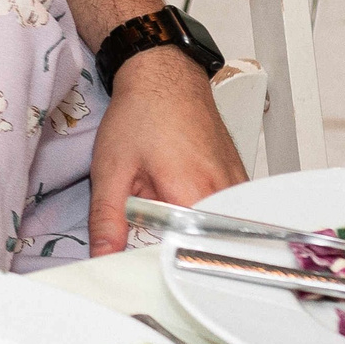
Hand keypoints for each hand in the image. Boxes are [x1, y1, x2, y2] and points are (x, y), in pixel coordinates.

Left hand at [86, 49, 247, 255]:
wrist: (164, 78)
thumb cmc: (141, 115)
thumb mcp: (111, 170)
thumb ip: (107, 218)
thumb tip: (104, 255)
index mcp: (194, 195)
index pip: (187, 253)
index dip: (161, 264)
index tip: (141, 266)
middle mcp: (226, 195)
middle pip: (203, 244)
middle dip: (173, 247)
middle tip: (145, 232)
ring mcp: (238, 188)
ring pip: (214, 230)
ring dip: (187, 229)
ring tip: (161, 207)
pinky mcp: (239, 182)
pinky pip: (223, 213)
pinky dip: (200, 215)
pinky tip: (179, 199)